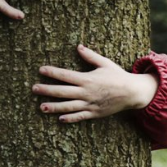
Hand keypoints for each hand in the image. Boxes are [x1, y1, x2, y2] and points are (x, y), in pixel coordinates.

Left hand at [33, 45, 159, 122]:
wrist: (132, 92)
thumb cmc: (118, 76)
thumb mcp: (105, 63)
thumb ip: (90, 56)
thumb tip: (78, 47)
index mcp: (87, 79)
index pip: (66, 75)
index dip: (52, 72)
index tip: (41, 70)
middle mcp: (86, 92)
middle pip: (62, 91)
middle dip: (47, 90)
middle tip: (34, 89)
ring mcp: (90, 104)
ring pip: (68, 106)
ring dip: (54, 107)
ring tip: (41, 107)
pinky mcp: (94, 113)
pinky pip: (79, 117)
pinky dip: (70, 118)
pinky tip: (59, 119)